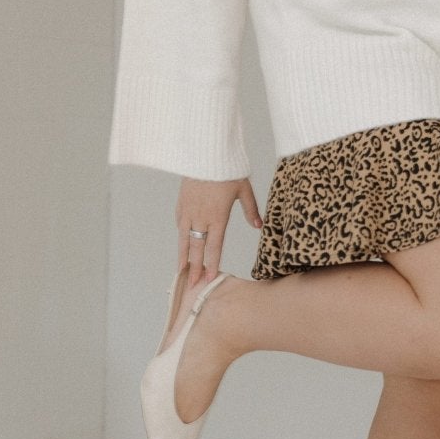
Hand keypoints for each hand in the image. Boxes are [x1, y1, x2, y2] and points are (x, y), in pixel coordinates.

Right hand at [176, 174, 261, 289]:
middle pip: (196, 249)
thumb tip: (259, 226)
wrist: (205, 152)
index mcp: (218, 217)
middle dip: (194, 269)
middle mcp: (201, 217)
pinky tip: (182, 243)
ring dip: (183, 256)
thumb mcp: (244, 189)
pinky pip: (180, 223)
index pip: (214, 247)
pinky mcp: (181, 203)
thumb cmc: (227, 169)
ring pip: (184, 239)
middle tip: (191, 286)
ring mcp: (188, 211)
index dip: (211, 265)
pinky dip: (181, 236)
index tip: (208, 280)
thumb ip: (251, 210)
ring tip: (181, 271)